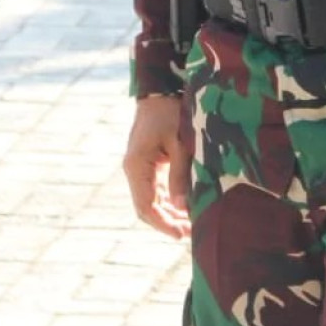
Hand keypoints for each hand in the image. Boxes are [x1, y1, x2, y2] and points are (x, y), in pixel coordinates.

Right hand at [123, 95, 191, 238]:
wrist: (160, 91)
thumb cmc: (171, 113)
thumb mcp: (180, 143)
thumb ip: (180, 176)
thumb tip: (182, 207)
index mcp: (137, 166)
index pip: (146, 206)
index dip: (163, 224)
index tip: (181, 235)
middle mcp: (134, 170)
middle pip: (146, 207)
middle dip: (167, 222)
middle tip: (191, 233)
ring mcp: (140, 168)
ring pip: (151, 201)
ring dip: (169, 214)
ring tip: (192, 224)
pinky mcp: (148, 165)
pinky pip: (156, 190)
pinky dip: (169, 202)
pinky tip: (186, 208)